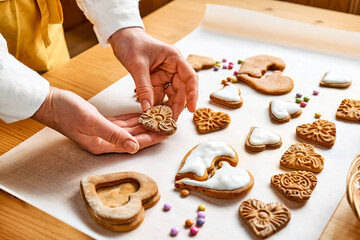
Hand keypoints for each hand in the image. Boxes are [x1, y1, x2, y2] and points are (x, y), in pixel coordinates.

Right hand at [32, 87, 166, 153]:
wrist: (49, 102)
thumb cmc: (66, 112)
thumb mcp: (91, 122)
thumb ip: (113, 134)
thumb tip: (135, 147)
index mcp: (103, 145)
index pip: (134, 144)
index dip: (151, 139)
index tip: (167, 134)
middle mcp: (104, 140)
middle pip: (134, 137)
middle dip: (151, 132)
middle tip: (168, 126)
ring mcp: (102, 132)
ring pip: (129, 130)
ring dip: (143, 125)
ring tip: (159, 120)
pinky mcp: (100, 122)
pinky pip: (121, 122)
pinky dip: (132, 119)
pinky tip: (142, 115)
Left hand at [109, 27, 197, 119]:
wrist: (121, 37)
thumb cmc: (132, 43)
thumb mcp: (137, 65)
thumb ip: (143, 87)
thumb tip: (148, 108)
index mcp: (175, 59)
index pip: (190, 78)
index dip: (193, 94)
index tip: (191, 108)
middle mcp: (173, 68)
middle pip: (182, 90)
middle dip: (178, 105)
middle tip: (172, 120)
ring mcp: (165, 76)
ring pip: (172, 95)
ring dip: (168, 107)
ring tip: (163, 120)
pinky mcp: (156, 82)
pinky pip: (160, 96)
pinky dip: (157, 105)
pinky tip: (154, 114)